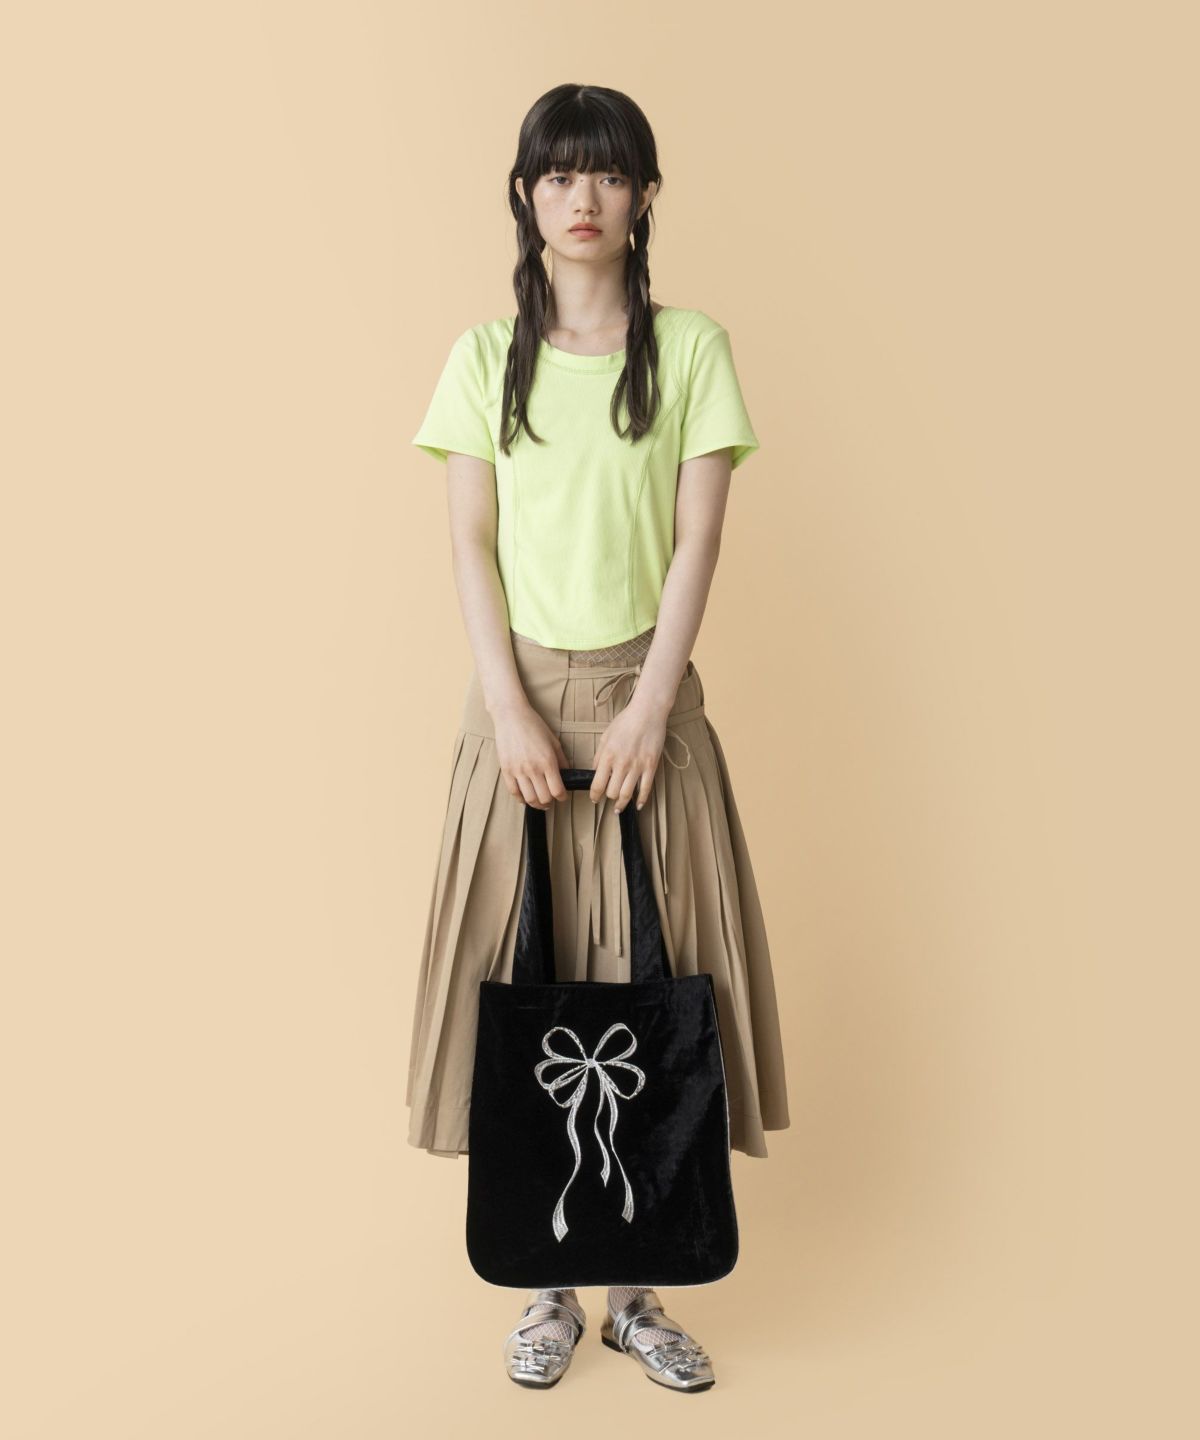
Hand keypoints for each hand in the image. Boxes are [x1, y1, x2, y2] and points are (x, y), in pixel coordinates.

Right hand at [492, 700, 570, 809]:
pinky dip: (521, 799)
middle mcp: (533, 769)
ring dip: (536, 804)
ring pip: (529, 798)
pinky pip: (514, 792)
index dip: (562, 797)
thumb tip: (568, 774)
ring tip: (539, 802)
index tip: (562, 796)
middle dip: (550, 802)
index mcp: (548, 761)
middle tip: (551, 800)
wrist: (511, 716)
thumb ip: (561, 760)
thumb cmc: (533, 725)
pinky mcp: (506, 770)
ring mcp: (518, 771)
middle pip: (544, 798)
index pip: (558, 790)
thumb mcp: (553, 741)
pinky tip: (525, 797)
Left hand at [589, 697, 669, 812]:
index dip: (594, 795)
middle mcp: (621, 764)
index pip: (597, 784)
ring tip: (619, 808)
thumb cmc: (625, 722)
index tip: (594, 799)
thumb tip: (594, 772)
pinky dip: (642, 800)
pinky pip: (646, 789)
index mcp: (608, 756)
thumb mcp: (606, 736)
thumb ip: (599, 756)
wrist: (647, 712)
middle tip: (609, 798)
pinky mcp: (651, 766)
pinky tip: (639, 805)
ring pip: (627, 794)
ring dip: (622, 804)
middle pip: (612, 792)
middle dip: (609, 797)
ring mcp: (637, 766)